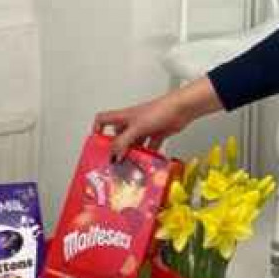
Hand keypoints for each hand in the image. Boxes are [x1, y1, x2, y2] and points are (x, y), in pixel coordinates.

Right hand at [93, 77, 222, 158]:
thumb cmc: (159, 111)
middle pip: (119, 137)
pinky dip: (148, 156)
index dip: (97, 130)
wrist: (182, 109)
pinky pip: (149, 148)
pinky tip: (147, 164)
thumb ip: (123, 142)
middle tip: (114, 164)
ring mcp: (144, 129)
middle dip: (117, 150)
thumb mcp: (137, 127)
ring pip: (134, 144)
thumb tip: (113, 155)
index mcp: (123, 117)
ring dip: (133, 155)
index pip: (103, 120)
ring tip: (130, 168)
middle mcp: (132, 123)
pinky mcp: (156, 134)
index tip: (97, 144)